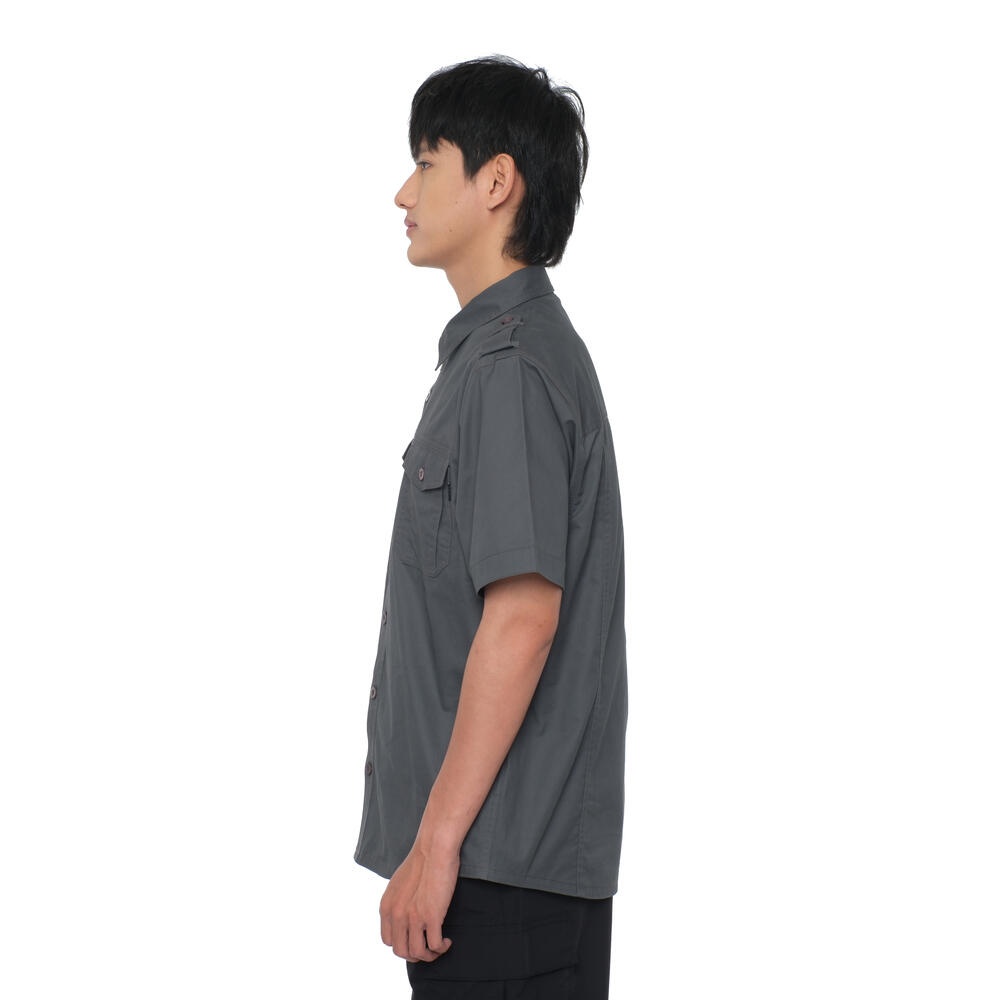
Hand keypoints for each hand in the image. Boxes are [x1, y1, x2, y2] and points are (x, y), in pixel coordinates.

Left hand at [379, 844, 458, 961]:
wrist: (434, 848)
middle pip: (401, 951)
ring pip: (417, 953)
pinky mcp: (431, 916)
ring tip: (439, 946)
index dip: (402, 945)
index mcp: (387, 907)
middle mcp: (396, 914)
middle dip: (415, 955)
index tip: (415, 940)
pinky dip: (441, 948)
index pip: (388, 941)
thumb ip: (397, 903)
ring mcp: (413, 917)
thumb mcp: (398, 884)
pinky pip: (434, 945)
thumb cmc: (421, 861)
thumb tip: (404, 917)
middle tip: (428, 949)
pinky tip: (447, 941)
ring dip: (430, 955)